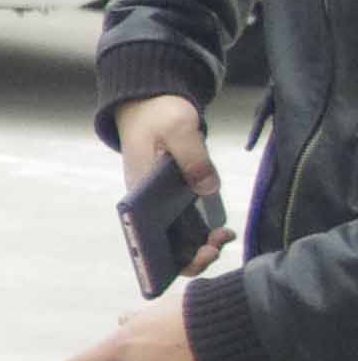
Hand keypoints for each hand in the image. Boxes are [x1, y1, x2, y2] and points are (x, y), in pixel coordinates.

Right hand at [124, 92, 226, 274]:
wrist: (150, 104)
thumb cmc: (158, 115)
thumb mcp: (178, 129)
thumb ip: (194, 158)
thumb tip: (207, 189)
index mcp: (137, 190)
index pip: (143, 234)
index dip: (164, 254)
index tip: (192, 251)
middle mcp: (145, 203)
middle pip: (160, 244)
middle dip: (189, 256)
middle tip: (215, 248)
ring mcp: (160, 202)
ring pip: (175, 239)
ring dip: (199, 247)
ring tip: (224, 237)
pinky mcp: (174, 198)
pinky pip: (186, 226)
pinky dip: (203, 235)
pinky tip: (223, 231)